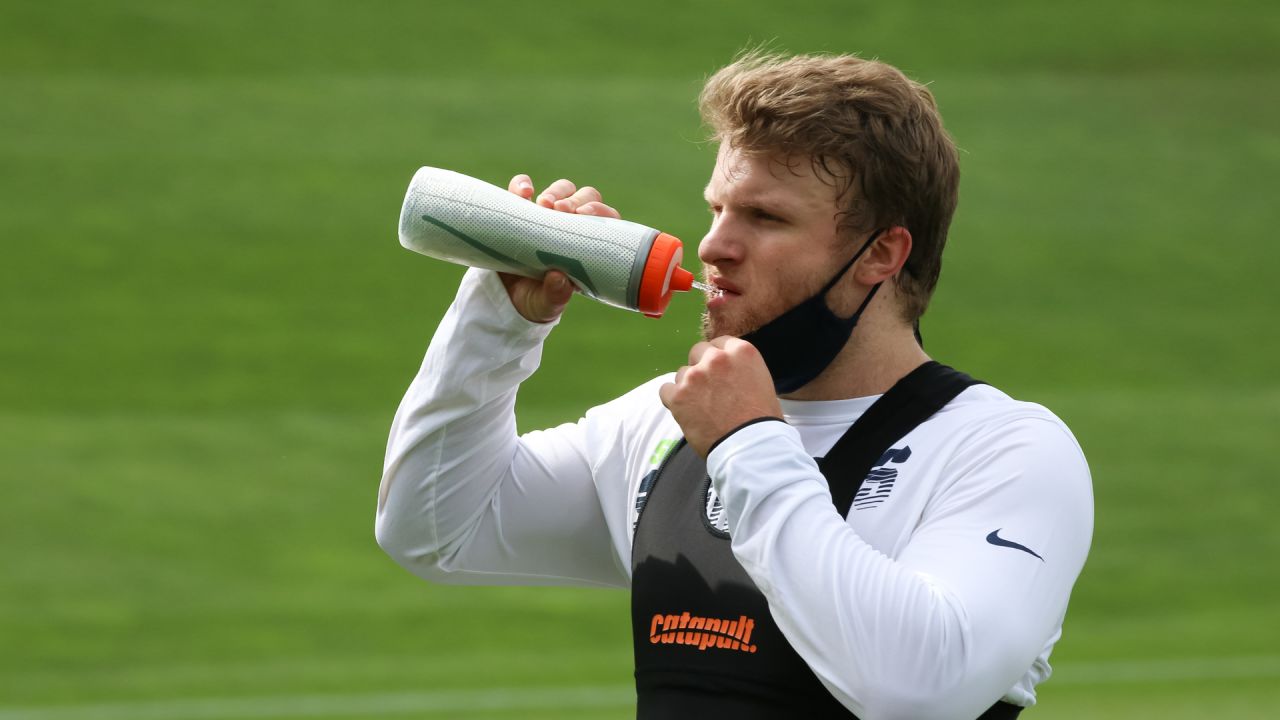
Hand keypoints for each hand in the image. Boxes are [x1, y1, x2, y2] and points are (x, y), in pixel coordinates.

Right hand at [498, 174, 620, 322]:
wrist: (504, 298)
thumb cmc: (536, 301)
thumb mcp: (546, 304)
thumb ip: (555, 295)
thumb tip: (558, 278)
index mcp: (587, 246)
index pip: (606, 221)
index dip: (601, 212)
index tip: (585, 215)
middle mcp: (570, 226)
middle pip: (586, 198)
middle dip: (577, 200)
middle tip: (562, 211)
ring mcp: (546, 215)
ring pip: (562, 189)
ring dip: (556, 192)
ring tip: (543, 204)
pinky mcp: (520, 209)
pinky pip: (522, 188)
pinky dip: (522, 184)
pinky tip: (522, 193)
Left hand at [659, 337, 782, 456]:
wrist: (749, 445)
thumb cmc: (761, 418)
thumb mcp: (760, 381)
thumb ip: (740, 368)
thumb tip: (726, 371)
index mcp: (741, 351)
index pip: (720, 343)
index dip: (717, 357)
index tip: (718, 371)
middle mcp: (716, 357)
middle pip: (698, 352)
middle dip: (701, 366)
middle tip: (708, 389)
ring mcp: (695, 375)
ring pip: (682, 373)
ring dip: (688, 386)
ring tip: (701, 407)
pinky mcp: (678, 395)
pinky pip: (666, 390)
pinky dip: (673, 400)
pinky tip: (685, 411)